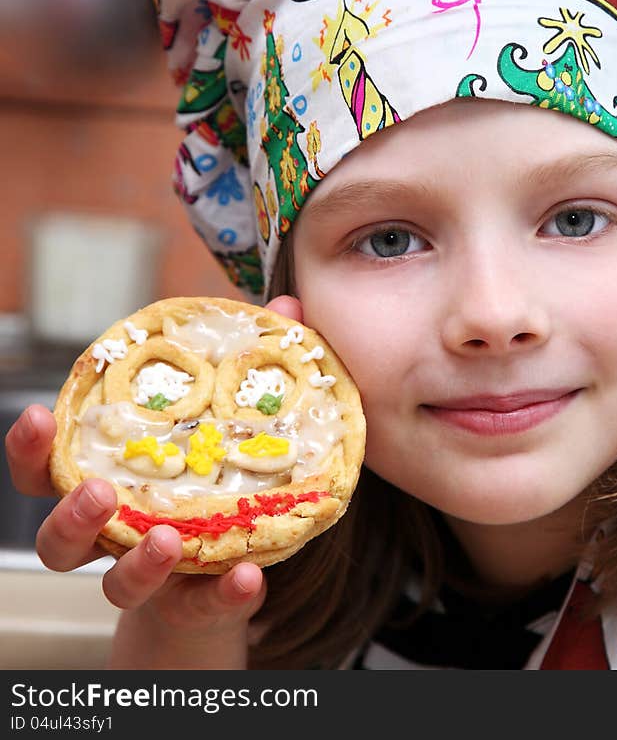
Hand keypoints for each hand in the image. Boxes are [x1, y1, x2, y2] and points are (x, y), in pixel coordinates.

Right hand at [3, 295, 304, 667]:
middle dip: (70, 516)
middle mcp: (117, 532)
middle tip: (96, 491)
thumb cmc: (221, 474)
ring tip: (166, 541)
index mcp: (115, 479)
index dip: (31, 448)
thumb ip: (253, 365)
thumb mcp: (233, 419)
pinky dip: (222, 595)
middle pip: (59, 539)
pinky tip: (248, 577)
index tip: (38, 415)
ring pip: (115, 584)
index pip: (48, 470)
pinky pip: (200, 606)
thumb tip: (289, 306)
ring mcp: (153, 573)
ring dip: (136, 564)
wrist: (243, 561)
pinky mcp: (196, 604)